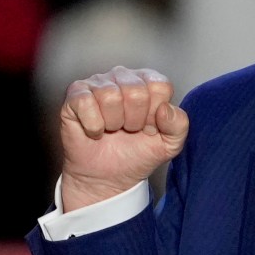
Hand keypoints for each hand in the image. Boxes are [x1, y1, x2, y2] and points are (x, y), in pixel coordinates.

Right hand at [59, 66, 188, 211]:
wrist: (107, 178)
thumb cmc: (137, 154)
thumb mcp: (169, 144)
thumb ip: (179, 125)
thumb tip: (165, 109)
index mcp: (148, 81)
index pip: (160, 86)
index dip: (155, 115)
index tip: (149, 128)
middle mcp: (123, 76)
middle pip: (136, 91)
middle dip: (135, 121)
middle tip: (128, 130)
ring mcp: (98, 83)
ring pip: (110, 96)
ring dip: (113, 124)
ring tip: (112, 130)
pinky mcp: (75, 95)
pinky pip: (85, 103)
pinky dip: (93, 126)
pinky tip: (95, 131)